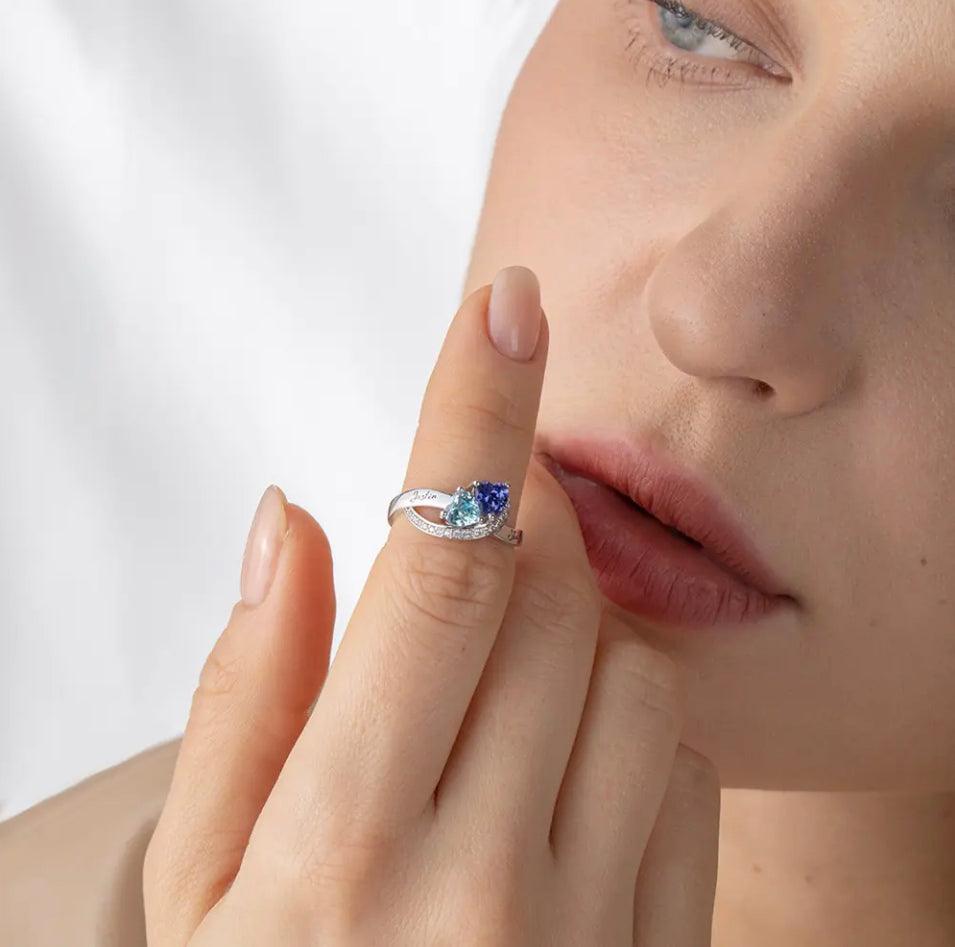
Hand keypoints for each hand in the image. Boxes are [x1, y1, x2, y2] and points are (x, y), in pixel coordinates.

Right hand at [143, 267, 720, 945]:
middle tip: (469, 547)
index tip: (503, 306)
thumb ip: (250, 690)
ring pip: (631, 668)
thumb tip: (294, 520)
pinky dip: (627, 720)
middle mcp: (479, 884)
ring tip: (491, 690)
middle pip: (550, 598)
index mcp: (338, 849)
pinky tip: (555, 763)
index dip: (473, 417)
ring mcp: (587, 933)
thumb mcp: (203, 882)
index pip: (440, 568)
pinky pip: (683, 767)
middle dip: (516, 528)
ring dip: (567, 630)